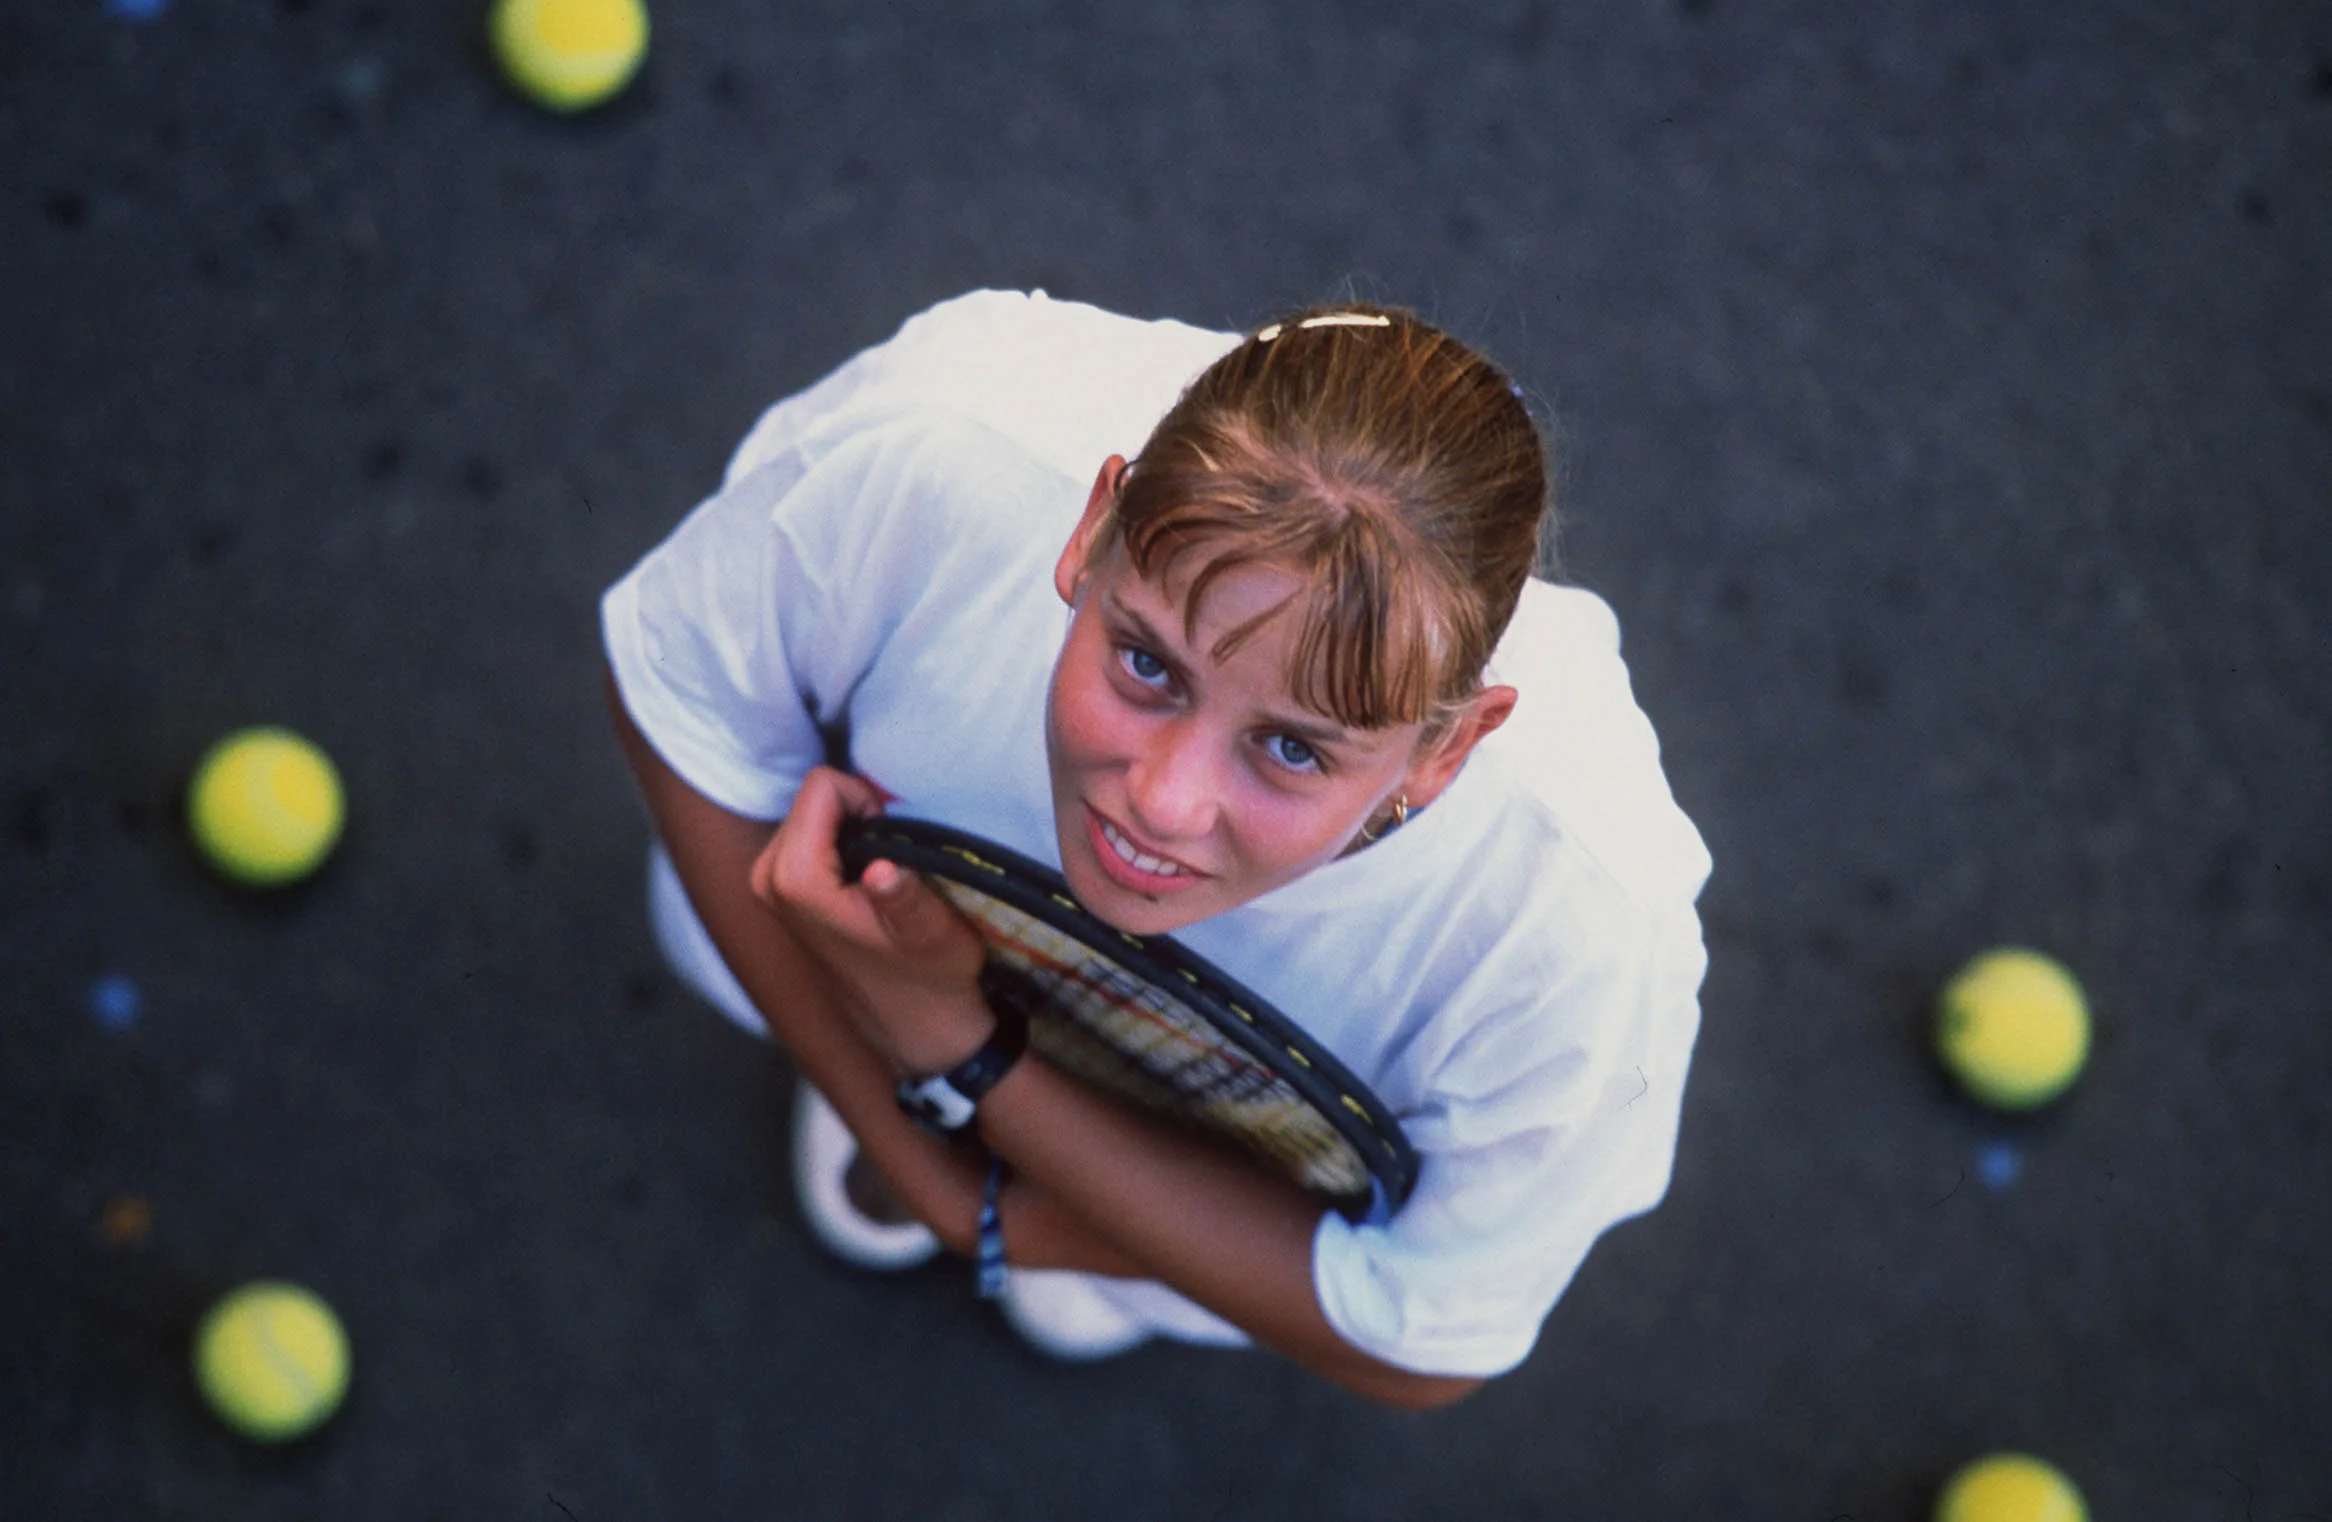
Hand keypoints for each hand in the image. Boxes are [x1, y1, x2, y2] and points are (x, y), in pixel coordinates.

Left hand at [747, 768, 993, 1074]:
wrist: (917, 1030)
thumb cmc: (931, 980)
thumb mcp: (933, 934)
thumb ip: (906, 899)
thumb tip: (884, 871)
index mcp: (794, 880)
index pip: (822, 786)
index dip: (869, 804)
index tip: (892, 847)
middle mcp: (766, 878)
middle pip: (814, 798)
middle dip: (857, 817)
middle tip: (889, 867)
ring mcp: (765, 886)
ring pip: (811, 814)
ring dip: (850, 835)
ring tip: (877, 883)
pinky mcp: (775, 892)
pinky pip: (808, 836)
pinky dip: (839, 849)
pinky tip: (861, 891)